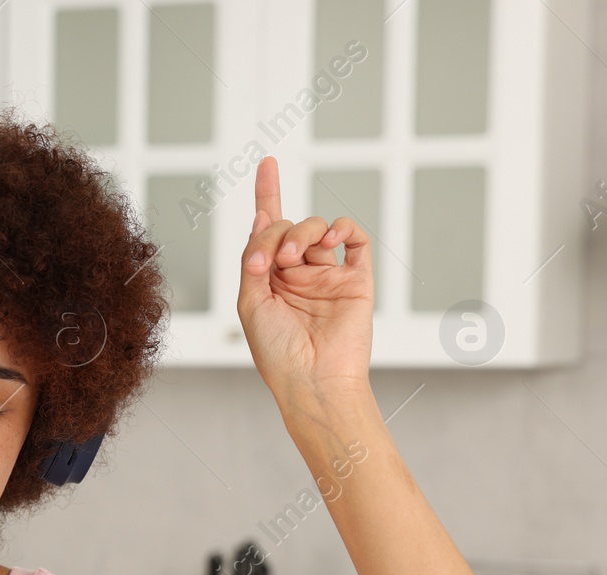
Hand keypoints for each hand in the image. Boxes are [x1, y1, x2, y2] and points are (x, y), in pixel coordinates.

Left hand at [236, 156, 373, 408]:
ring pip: (318, 228)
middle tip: (272, 263)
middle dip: (275, 234)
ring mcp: (328, 275)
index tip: (268, 163)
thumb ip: (253, 259)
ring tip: (293, 258)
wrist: (313, 380)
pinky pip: (354, 239)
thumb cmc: (276, 351)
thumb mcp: (249, 302)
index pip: (267, 230)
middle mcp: (298, 274)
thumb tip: (261, 220)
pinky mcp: (356, 280)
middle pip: (287, 227)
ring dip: (302, 233)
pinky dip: (343, 227)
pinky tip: (332, 236)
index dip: (267, 195)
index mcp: (269, 280)